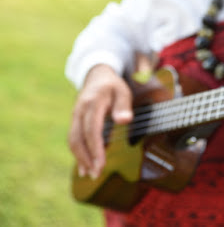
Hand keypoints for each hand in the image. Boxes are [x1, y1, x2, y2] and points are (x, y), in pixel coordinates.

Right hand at [68, 64, 132, 178]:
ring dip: (80, 158)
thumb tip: (124, 120)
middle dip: (86, 158)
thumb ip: (123, 105)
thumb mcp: (123, 91)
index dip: (95, 148)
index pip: (91, 130)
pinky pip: (74, 139)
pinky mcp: (75, 121)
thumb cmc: (113, 86)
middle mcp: (80, 111)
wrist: (97, 76)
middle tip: (96, 174)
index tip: (100, 164)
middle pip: (78, 138)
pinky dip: (78, 153)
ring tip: (90, 174)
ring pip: (73, 140)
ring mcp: (75, 116)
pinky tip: (84, 166)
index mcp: (92, 103)